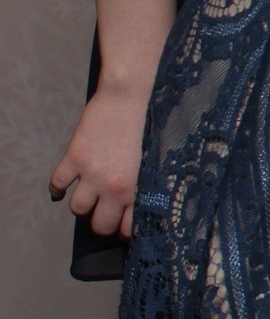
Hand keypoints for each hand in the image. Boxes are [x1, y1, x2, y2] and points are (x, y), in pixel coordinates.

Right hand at [49, 85, 149, 238]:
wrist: (132, 95)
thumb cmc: (152, 122)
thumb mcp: (157, 159)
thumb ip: (148, 183)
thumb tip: (143, 202)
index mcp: (139, 187)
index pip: (127, 227)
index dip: (124, 229)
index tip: (123, 225)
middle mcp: (114, 186)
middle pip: (100, 225)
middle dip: (102, 221)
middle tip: (105, 212)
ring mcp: (91, 173)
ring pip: (77, 209)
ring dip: (83, 204)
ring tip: (89, 195)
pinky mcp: (74, 158)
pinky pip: (56, 184)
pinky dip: (57, 189)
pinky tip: (63, 187)